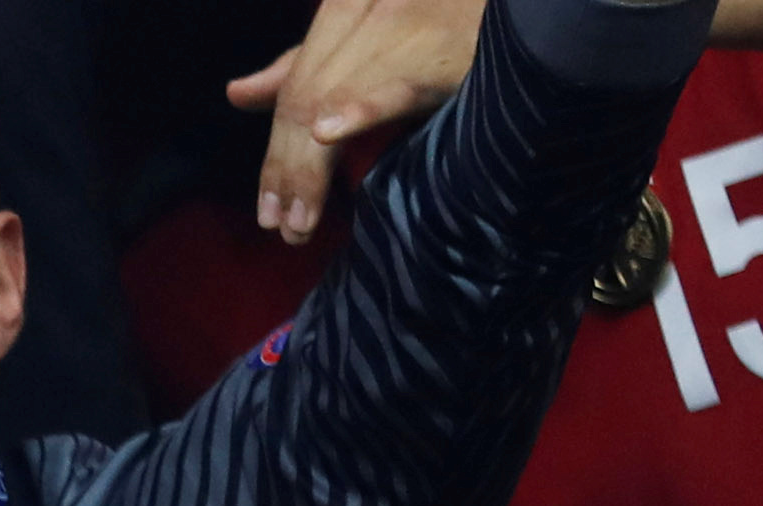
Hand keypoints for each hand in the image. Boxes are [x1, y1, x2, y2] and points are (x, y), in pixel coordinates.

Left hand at [226, 0, 477, 242]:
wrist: (526, 9)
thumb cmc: (451, 19)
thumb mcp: (366, 37)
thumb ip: (302, 65)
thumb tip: (237, 94)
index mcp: (345, 9)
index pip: (295, 90)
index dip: (275, 153)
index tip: (268, 209)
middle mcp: (367, 14)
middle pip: (306, 100)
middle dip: (287, 170)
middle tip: (283, 227)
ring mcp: (402, 28)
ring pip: (334, 100)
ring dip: (311, 168)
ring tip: (299, 222)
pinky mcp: (441, 50)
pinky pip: (394, 81)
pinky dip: (360, 106)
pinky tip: (327, 130)